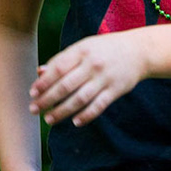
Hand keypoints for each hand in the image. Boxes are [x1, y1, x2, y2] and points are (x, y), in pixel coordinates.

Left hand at [30, 31, 148, 125]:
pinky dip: (86, 115)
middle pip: (66, 85)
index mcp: (82, 51)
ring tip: (49, 119)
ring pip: (80, 98)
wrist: (138, 51)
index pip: (58, 68)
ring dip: (62, 111)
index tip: (32, 93)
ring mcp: (105, 78)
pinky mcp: (116, 90)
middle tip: (34, 109)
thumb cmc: (104, 49)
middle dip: (47, 99)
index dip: (43, 82)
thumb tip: (39, 72)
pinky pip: (98, 106)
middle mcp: (92, 64)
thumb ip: (62, 60)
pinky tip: (75, 122)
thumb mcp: (83, 48)